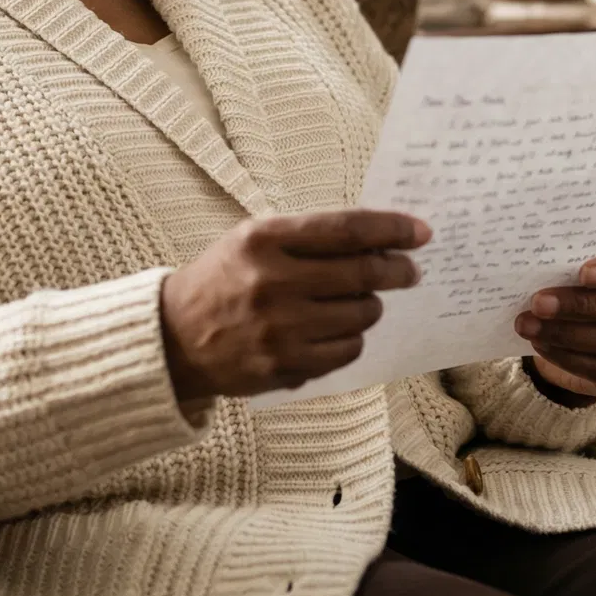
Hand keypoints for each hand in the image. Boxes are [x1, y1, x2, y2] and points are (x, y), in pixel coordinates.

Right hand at [161, 209, 429, 413]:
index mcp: (264, 239)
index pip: (345, 230)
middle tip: (410, 271)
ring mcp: (279, 328)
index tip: (420, 232)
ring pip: (360, 315)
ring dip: (370, 306)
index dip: (390, 230)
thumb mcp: (254, 239)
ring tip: (359, 302)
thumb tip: (379, 242)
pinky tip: (337, 330)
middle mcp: (272, 282)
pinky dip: (353, 338)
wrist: (175, 337)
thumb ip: (309, 238)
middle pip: (362, 274)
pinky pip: (347, 351)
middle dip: (397, 271)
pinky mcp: (284, 365)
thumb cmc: (224, 279)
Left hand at [513, 241, 595, 401]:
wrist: (594, 325)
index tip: (582, 272)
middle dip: (581, 305)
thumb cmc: (590, 283)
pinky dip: (569, 358)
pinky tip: (541, 346)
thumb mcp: (588, 266)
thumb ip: (576, 263)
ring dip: (567, 334)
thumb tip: (538, 265)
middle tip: (539, 302)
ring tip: (529, 326)